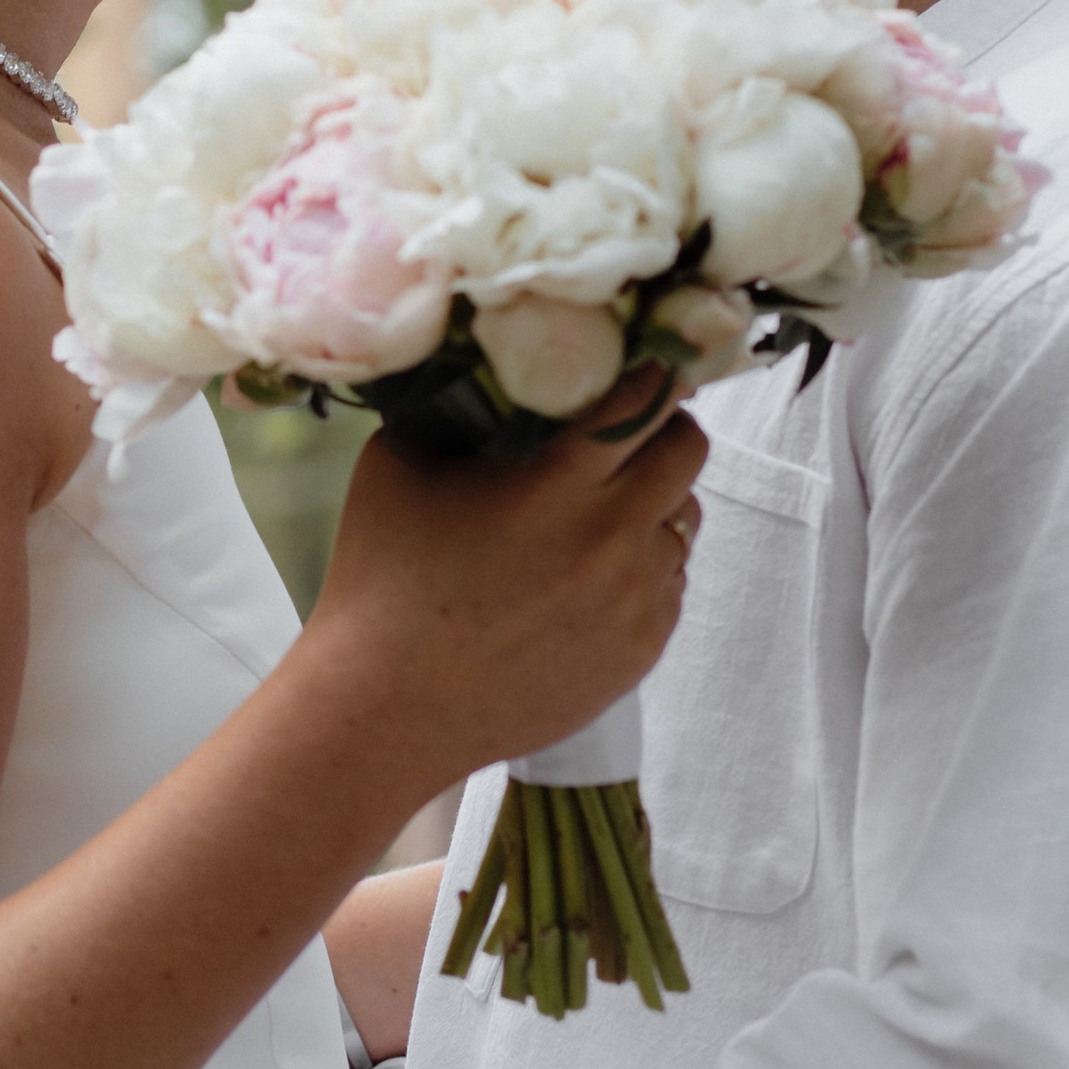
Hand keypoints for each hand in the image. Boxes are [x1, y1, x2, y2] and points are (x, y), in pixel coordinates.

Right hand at [311, 378, 705, 785]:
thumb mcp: (399, 464)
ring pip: (684, 521)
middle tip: (631, 427)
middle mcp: (611, 540)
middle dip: (666, 426)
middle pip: (688, 451)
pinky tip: (589, 573)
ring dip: (654, 501)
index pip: (648, 398)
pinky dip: (642, 567)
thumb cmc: (380, 580)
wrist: (383, 708)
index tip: (641, 360)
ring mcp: (633, 602)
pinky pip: (669, 584)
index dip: (650, 370)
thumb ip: (454, 409)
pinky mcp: (639, 652)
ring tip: (602, 507)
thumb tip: (484, 366)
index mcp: (558, 485)